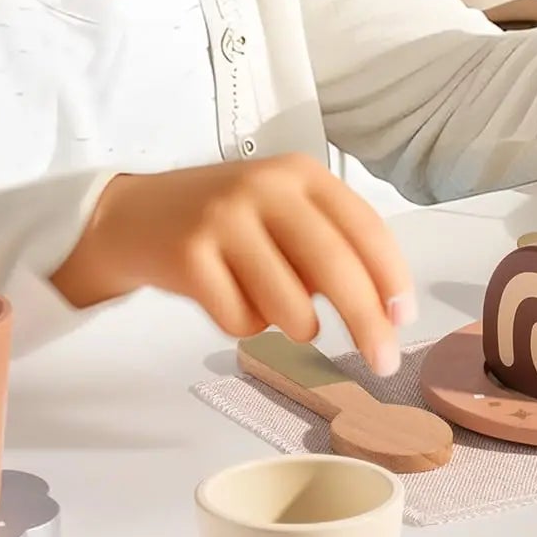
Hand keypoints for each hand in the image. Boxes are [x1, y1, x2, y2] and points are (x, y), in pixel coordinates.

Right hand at [50, 155, 415, 375]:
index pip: (365, 229)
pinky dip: (244, 326)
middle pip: (336, 268)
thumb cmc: (225, 220)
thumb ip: (330, 245)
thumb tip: (384, 308)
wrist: (132, 215)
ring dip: (294, 326)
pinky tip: (226, 297)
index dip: (392, 278)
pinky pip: (241, 321)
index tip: (405, 318)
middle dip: (367, 323)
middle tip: (383, 362)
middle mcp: (266, 188)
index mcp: (301, 174)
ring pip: (290, 306)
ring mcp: (224, 220)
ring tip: (270, 304)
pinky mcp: (189, 256)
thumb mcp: (282, 210)